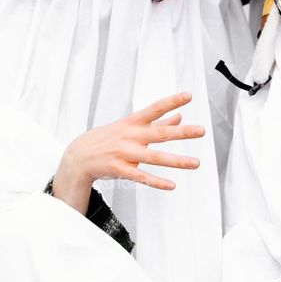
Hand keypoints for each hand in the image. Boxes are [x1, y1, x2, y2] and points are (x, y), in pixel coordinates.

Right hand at [51, 92, 204, 213]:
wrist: (78, 156)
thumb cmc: (109, 139)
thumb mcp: (131, 127)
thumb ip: (158, 122)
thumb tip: (179, 116)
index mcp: (133, 123)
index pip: (154, 109)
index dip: (171, 102)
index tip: (188, 96)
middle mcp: (130, 136)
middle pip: (158, 133)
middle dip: (181, 132)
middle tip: (201, 131)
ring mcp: (124, 153)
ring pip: (154, 157)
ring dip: (176, 161)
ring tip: (196, 163)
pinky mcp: (119, 170)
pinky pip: (140, 177)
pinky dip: (157, 181)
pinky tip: (171, 185)